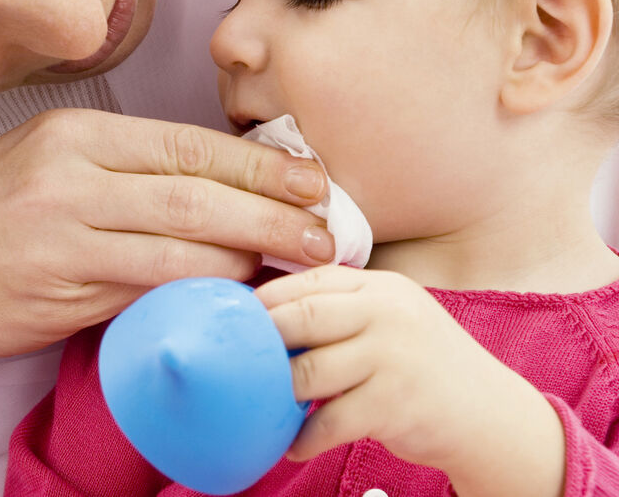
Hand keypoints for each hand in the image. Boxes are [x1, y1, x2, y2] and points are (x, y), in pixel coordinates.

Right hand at [0, 108, 334, 374]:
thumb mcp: (38, 164)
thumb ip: (116, 168)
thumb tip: (209, 183)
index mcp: (70, 132)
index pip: (183, 140)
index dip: (256, 160)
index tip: (310, 177)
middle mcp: (68, 171)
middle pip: (195, 185)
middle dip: (273, 207)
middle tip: (327, 227)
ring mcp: (63, 228)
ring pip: (182, 236)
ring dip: (252, 251)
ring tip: (303, 261)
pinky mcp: (61, 283)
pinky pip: (153, 283)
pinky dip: (204, 287)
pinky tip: (239, 291)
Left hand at [256, 266, 565, 495]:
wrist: (492, 416)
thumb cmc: (421, 367)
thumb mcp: (389, 320)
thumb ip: (341, 309)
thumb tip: (263, 316)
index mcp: (380, 287)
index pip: (309, 281)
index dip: (266, 300)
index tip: (234, 320)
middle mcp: (388, 312)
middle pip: (302, 317)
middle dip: (262, 339)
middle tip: (234, 360)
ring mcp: (394, 356)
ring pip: (309, 371)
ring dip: (278, 393)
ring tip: (260, 404)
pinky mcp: (397, 403)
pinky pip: (331, 421)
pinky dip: (305, 437)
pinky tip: (291, 446)